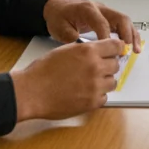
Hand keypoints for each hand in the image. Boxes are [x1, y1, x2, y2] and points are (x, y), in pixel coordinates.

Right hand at [10, 36, 125, 120]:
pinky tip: (85, 93)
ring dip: (104, 81)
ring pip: (112, 82)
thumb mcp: (65, 50)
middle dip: (108, 65)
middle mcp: (95, 67)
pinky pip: (104, 97)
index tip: (116, 51)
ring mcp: (95, 86)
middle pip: (116, 64)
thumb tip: (98, 51)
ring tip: (89, 82)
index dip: (116, 48)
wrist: (32, 92)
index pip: (116, 46)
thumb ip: (84, 50)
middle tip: (97, 69)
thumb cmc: (43, 71)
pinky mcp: (92, 102)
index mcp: (88, 51)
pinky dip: (97, 96)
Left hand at [42, 0, 139, 50]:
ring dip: (132, 35)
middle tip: (129, 50)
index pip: (102, 23)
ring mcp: (106, 12)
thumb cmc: (58, 17)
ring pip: (124, 21)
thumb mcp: (59, 27)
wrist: (57, 7)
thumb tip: (85, 47)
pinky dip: (129, 35)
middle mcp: (100, 8)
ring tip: (136, 50)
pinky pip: (122, 25)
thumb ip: (70, 37)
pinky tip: (132, 47)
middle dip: (127, 34)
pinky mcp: (108, 17)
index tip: (110, 52)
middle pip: (120, 18)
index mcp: (87, 9)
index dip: (108, 37)